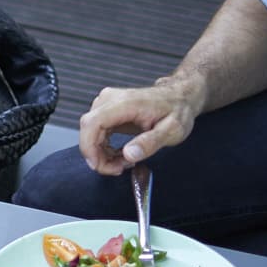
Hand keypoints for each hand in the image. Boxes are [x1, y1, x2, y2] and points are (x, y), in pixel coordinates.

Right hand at [77, 75, 202, 175]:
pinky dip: (104, 148)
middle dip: (97, 156)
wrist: (179, 97)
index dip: (89, 147)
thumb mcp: (172, 130)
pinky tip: (121, 154)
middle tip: (119, 169)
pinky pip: (96, 133)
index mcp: (125, 103)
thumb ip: (150, 142)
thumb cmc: (177, 111)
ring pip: (90, 134)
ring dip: (102, 154)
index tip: (99, 166)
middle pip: (88, 131)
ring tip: (125, 161)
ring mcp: (106, 104)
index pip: (92, 123)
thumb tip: (129, 155)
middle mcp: (110, 100)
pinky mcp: (106, 111)